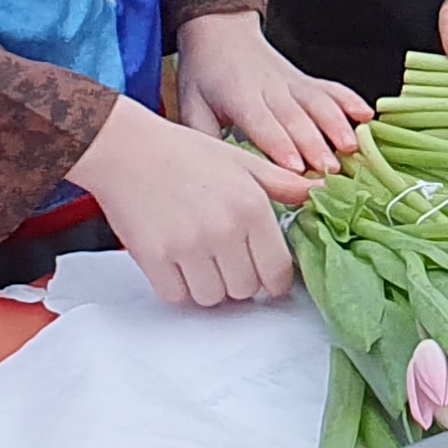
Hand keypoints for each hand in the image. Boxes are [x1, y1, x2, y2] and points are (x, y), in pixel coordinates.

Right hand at [68, 96, 315, 307]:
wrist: (126, 149)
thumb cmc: (183, 154)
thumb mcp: (242, 162)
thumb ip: (283, 184)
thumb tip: (320, 192)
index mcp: (251, 208)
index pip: (277, 271)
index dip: (274, 281)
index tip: (266, 277)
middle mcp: (224, 230)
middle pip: (245, 290)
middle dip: (239, 280)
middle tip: (227, 259)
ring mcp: (188, 247)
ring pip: (212, 298)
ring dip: (208, 286)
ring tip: (200, 258)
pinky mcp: (154, 258)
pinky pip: (176, 296)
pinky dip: (177, 286)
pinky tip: (176, 262)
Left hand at [172, 11, 369, 175]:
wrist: (220, 32)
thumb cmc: (204, 73)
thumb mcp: (191, 104)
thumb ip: (203, 137)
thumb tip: (215, 170)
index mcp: (239, 96)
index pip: (262, 123)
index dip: (280, 145)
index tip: (296, 167)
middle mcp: (270, 88)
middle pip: (296, 118)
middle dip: (316, 144)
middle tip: (330, 170)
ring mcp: (292, 83)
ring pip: (318, 103)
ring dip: (338, 125)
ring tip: (352, 147)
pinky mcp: (305, 80)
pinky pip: (331, 89)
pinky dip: (350, 100)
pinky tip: (367, 114)